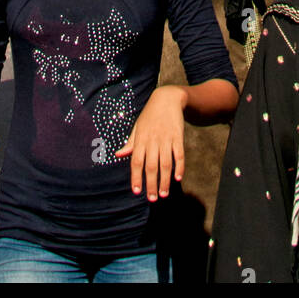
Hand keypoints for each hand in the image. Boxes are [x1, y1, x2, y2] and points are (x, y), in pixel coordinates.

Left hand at [114, 85, 185, 200]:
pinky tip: (178, 178)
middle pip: (151, 166)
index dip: (135, 177)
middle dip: (151, 184)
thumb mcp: (138, 127)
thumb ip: (130, 143)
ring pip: (165, 163)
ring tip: (164, 194)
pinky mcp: (178, 137)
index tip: (136, 191)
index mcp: (140, 139)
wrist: (167, 98)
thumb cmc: (150, 115)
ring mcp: (166, 139)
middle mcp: (152, 140)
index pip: (136, 162)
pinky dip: (179, 167)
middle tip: (152, 198)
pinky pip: (179, 154)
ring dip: (165, 180)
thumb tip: (118, 154)